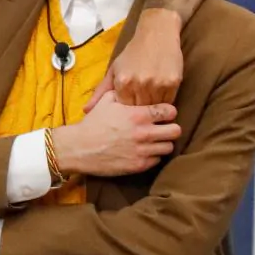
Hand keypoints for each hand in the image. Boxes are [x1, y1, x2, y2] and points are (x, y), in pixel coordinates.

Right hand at [54, 91, 179, 176]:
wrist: (79, 148)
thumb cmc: (92, 123)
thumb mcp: (105, 101)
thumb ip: (123, 93)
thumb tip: (132, 89)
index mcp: (138, 114)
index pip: (170, 111)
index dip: (168, 112)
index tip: (163, 114)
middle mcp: (144, 132)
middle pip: (176, 131)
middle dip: (171, 128)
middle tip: (163, 129)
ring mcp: (142, 150)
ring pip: (169, 147)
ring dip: (163, 143)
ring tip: (154, 142)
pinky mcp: (138, 165)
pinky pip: (158, 160)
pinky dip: (154, 156)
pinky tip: (145, 151)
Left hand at [86, 9, 183, 108]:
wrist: (157, 33)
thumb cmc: (133, 52)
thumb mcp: (114, 69)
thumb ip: (101, 91)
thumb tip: (86, 110)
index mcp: (123, 82)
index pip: (124, 108)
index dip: (126, 109)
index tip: (129, 105)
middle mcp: (139, 84)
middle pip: (139, 110)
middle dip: (139, 109)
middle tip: (141, 102)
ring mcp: (157, 84)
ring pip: (155, 107)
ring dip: (153, 106)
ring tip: (151, 96)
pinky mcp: (173, 83)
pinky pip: (169, 101)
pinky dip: (165, 100)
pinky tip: (161, 92)